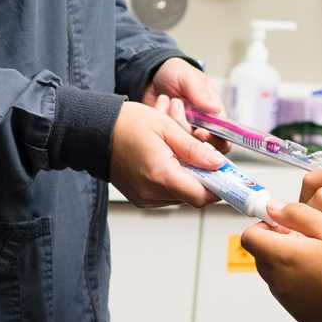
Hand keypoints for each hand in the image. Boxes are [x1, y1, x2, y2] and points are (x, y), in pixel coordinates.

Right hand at [108, 100, 223, 208]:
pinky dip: (175, 178)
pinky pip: (167, 193)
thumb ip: (194, 149)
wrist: (92, 131)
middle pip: (193, 196)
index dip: (219, 186)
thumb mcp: (166, 127)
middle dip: (204, 176)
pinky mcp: (140, 197)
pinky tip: (168, 158)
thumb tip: (218, 163)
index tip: (229, 175)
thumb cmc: (125, 124)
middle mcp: (152, 192)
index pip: (201, 195)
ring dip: (189, 176)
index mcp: (160, 174)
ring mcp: (145, 197)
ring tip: (180, 150)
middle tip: (204, 153)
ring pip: (182, 194)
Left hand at [140, 58, 229, 150]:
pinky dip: (161, 126)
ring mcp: (182, 132)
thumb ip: (200, 93)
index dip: (214, 140)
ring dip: (174, 124)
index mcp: (213, 114)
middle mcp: (200, 126)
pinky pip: (165, 140)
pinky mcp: (167, 135)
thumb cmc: (175, 73)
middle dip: (188, 133)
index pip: (222, 137)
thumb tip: (216, 109)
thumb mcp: (189, 78)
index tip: (199, 132)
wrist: (150, 76)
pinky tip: (160, 108)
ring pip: (183, 144)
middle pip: (203, 146)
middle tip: (178, 118)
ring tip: (169, 103)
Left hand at [240, 200, 321, 321]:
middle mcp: (281, 285)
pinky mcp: (303, 316)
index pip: (251, 237)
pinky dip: (305, 281)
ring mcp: (291, 304)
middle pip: (263, 255)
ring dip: (293, 261)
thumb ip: (297, 214)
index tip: (290, 222)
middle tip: (313, 236)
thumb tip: (272, 209)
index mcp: (284, 258)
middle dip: (280, 241)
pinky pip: (293, 292)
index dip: (267, 224)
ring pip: (278, 273)